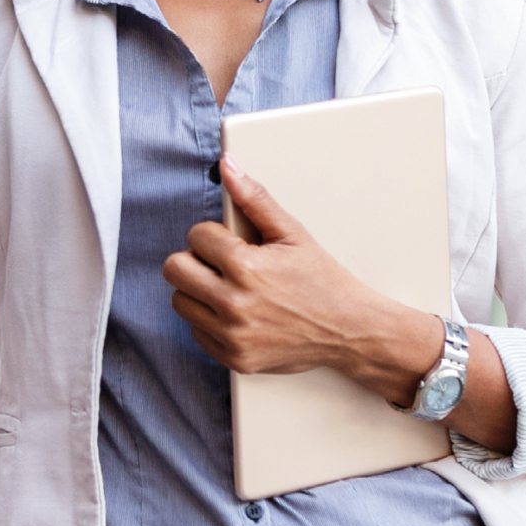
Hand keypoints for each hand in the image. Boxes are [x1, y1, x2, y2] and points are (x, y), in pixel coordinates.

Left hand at [165, 159, 439, 394]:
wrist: (350, 330)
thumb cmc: (323, 281)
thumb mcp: (292, 233)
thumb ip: (254, 199)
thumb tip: (228, 167)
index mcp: (245, 267)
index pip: (195, 236)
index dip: (214, 235)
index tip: (233, 243)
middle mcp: (233, 303)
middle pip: (174, 269)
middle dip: (196, 260)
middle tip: (223, 264)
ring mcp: (232, 335)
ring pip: (180, 301)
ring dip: (199, 291)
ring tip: (231, 287)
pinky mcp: (233, 358)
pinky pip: (196, 332)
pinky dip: (210, 321)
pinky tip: (238, 313)